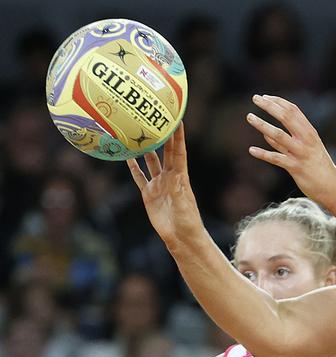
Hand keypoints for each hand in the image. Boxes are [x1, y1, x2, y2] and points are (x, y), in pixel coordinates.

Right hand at [127, 123, 202, 246]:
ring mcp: (158, 185)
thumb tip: (175, 177)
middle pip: (165, 152)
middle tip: (156, 119)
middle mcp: (170, 177)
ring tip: (139, 133)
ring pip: (151, 162)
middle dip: (162, 136)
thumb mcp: (182, 205)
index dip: (178, 137)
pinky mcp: (149, 194)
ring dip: (146, 149)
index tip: (177, 120)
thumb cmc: (187, 221)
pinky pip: (139, 178)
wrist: (181, 237)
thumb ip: (177, 190)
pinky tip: (127, 157)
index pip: (178, 152)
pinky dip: (134, 168)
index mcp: (180, 177)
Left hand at [246, 95, 335, 205]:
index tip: (264, 97)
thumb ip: (285, 142)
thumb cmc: (318, 167)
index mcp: (309, 132)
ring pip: (279, 135)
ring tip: (249, 117)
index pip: (293, 110)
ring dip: (262, 125)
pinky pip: (277, 158)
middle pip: (286, 117)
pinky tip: (251, 150)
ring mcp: (301, 153)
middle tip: (255, 98)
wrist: (332, 187)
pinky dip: (263, 154)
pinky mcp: (296, 168)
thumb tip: (266, 134)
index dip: (278, 102)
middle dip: (270, 106)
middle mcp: (306, 140)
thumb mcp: (306, 149)